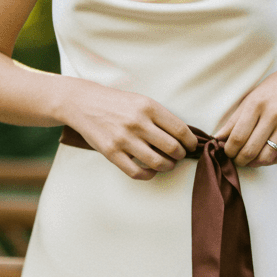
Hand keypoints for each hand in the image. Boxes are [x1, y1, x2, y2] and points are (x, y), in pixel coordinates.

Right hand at [61, 80, 197, 180]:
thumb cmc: (117, 104)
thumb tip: (182, 137)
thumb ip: (159, 117)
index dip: (190, 142)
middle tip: (179, 156)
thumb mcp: (140, 101)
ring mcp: (124, 139)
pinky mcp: (112, 153)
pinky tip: (150, 171)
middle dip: (180, 155)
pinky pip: (137, 173)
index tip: (191, 146)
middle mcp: (137, 122)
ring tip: (167, 164)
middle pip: (172, 148)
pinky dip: (148, 175)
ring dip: (167, 166)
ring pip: (157, 162)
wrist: (84, 103)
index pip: (180, 130)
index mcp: (148, 107)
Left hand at [214, 56, 276, 167]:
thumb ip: (234, 120)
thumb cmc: (274, 89)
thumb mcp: (252, 98)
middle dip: (240, 160)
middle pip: (250, 150)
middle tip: (237, 160)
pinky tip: (265, 156)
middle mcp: (273, 113)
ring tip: (250, 160)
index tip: (227, 152)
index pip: (237, 137)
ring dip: (255, 163)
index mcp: (257, 103)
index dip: (229, 151)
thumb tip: (218, 139)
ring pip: (266, 157)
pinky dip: (271, 161)